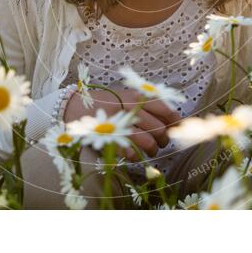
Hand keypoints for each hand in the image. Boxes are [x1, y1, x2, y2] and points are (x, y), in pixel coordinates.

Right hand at [63, 87, 180, 161]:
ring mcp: (121, 125)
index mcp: (138, 97)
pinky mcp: (111, 140)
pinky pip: (132, 153)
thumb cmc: (107, 103)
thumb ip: (148, 105)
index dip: (175, 123)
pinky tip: (133, 153)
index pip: (166, 111)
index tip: (175, 128)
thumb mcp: (128, 96)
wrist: (76, 107)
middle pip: (160, 129)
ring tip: (150, 150)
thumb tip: (173, 120)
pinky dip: (136, 156)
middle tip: (161, 142)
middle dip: (164, 139)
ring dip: (152, 150)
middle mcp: (132, 110)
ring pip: (149, 143)